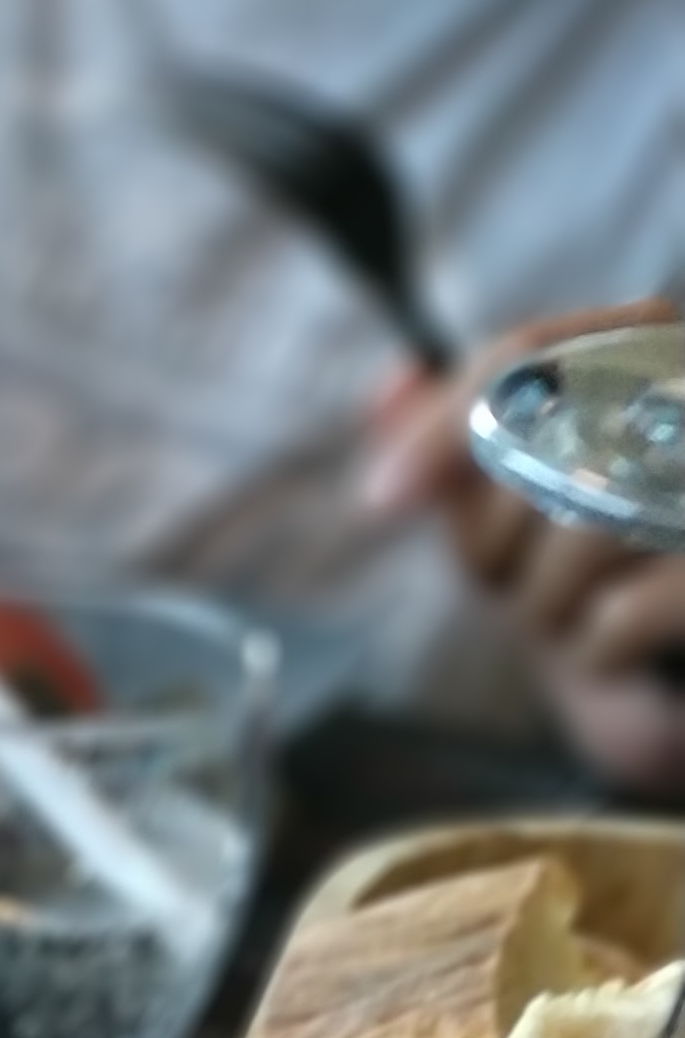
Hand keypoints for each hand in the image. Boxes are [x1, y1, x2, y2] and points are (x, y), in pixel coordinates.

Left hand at [364, 302, 684, 800]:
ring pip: (583, 527)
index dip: (441, 426)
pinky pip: (621, 612)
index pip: (525, 357)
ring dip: (544, 604)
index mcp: (645, 350)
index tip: (381, 498)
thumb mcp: (507, 507)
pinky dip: (597, 654)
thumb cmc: (591, 584)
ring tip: (575, 616)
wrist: (671, 687)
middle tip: (518, 582)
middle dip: (493, 543)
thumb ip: (453, 440)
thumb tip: (389, 390)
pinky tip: (617, 657)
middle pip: (539, 449)